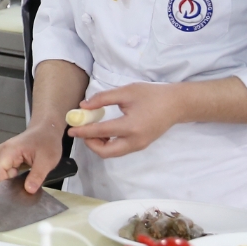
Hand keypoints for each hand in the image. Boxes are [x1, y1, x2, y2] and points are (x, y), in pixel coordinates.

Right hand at [0, 123, 66, 193]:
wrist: (47, 129)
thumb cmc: (47, 141)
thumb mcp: (47, 160)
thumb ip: (37, 175)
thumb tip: (28, 190)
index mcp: (9, 150)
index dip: (5, 185)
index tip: (18, 194)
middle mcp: (2, 152)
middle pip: (0, 174)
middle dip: (12, 184)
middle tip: (27, 191)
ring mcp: (5, 155)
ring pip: (5, 174)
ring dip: (15, 181)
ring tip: (29, 184)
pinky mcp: (9, 158)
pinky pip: (9, 172)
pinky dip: (17, 177)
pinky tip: (27, 180)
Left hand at [66, 83, 185, 158]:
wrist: (176, 104)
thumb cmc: (152, 95)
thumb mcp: (126, 92)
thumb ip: (103, 99)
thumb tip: (83, 106)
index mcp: (131, 126)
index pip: (101, 132)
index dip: (83, 131)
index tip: (71, 129)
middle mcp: (135, 141)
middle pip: (105, 152)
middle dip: (90, 143)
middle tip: (82, 131)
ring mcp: (139, 145)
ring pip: (112, 153)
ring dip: (99, 145)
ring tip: (92, 129)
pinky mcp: (141, 146)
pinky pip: (120, 150)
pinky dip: (108, 144)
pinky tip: (104, 131)